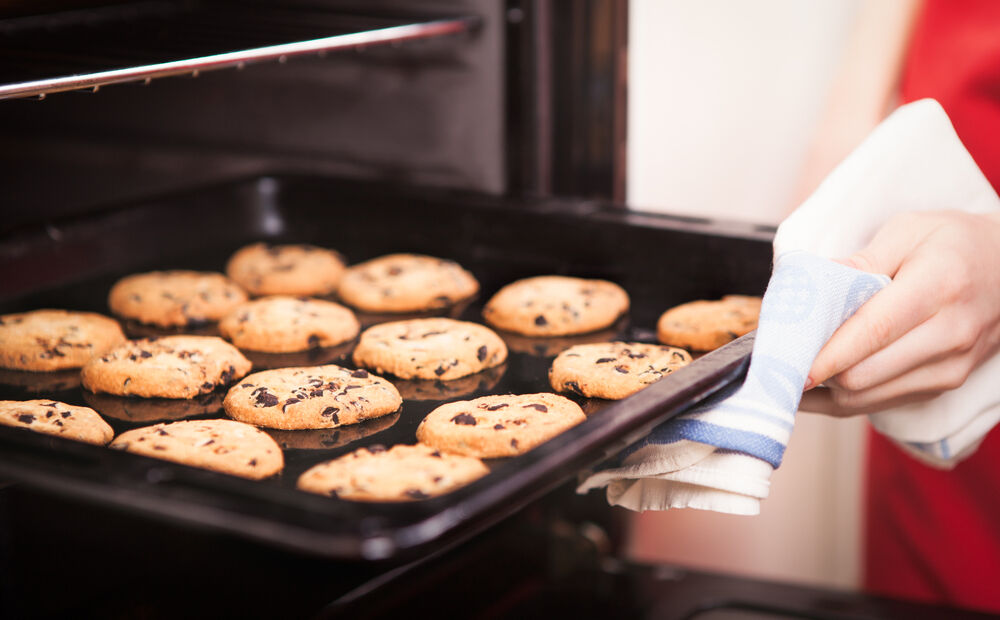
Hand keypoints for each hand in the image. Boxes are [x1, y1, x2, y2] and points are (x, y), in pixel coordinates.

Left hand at [800, 210, 999, 415]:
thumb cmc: (953, 243)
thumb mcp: (909, 230)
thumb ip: (861, 261)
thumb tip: (814, 289)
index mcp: (939, 288)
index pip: (873, 332)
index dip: (826, 353)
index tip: (787, 362)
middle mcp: (949, 335)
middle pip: (865, 374)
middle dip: (815, 372)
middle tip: (777, 361)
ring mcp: (950, 368)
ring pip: (868, 398)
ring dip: (824, 391)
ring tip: (788, 372)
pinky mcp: (942, 386)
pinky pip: (880, 403)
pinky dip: (843, 397)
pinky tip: (816, 382)